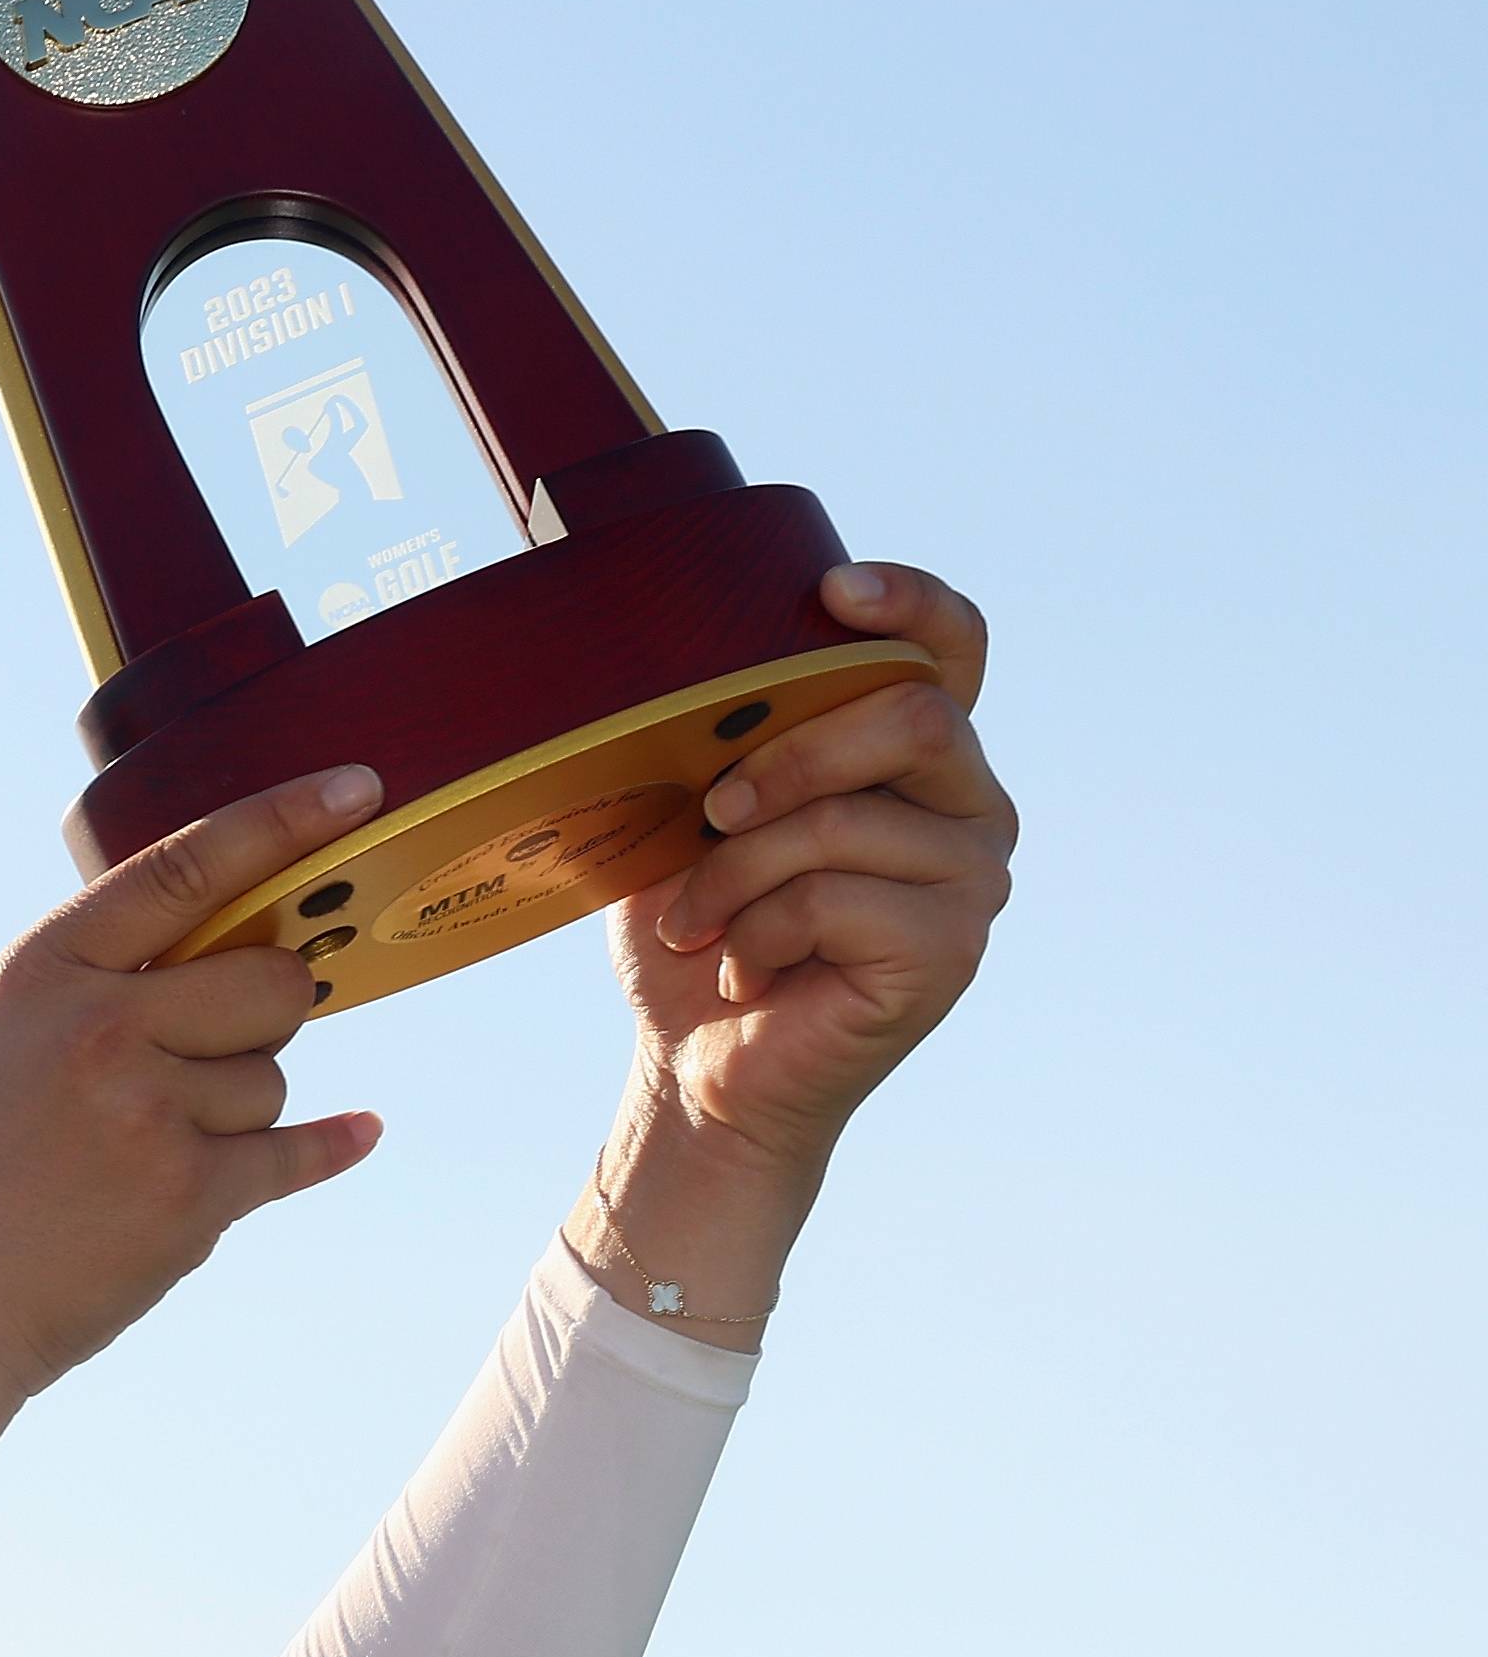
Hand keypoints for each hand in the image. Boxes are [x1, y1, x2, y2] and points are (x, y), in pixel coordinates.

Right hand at [0, 767, 391, 1450]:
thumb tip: (255, 954)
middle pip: (266, 979)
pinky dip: (324, 1149)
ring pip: (274, 1076)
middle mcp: (98, 1025)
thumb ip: (108, 983)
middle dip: (266, 1011)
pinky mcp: (187, 1195)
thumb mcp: (9, 1038)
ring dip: (239, 1111)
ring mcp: (145, 1110)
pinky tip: (357, 1134)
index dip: (280, 820)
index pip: (184, 867)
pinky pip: (293, 1152)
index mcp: (44, 970)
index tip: (357, 789)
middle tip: (211, 1052)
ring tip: (151, 1153)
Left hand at [614, 562, 1016, 1172]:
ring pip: (846, 819)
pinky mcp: (951, 948)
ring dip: (736, 875)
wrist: (697, 1064)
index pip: (951, 643)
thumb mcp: (688, 814)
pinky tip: (746, 971)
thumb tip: (683, 675)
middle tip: (707, 812)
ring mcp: (973, 875)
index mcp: (911, 748)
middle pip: (911, 713)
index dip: (910, 601)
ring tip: (699, 927)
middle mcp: (967, 800)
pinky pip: (837, 900)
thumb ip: (724, 740)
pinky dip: (757, 934)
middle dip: (785, 758)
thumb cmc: (696, 929)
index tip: (833, 592)